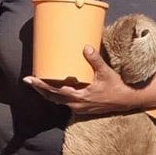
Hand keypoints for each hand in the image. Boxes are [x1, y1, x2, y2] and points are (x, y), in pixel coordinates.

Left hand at [23, 46, 137, 114]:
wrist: (126, 101)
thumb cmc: (116, 87)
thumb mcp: (105, 72)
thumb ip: (95, 59)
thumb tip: (86, 46)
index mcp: (78, 97)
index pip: (54, 92)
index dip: (41, 86)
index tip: (30, 79)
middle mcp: (76, 104)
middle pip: (52, 97)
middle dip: (40, 88)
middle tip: (29, 79)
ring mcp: (79, 108)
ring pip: (58, 100)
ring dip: (48, 92)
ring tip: (39, 82)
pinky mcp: (82, 107)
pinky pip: (66, 101)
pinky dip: (58, 94)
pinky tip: (56, 87)